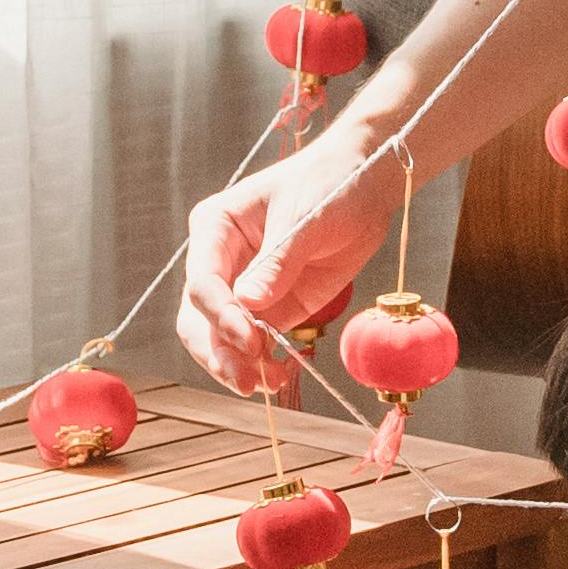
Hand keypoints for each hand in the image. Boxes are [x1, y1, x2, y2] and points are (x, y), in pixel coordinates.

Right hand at [179, 121, 399, 393]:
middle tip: (248, 381)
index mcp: (216, 228)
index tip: (250, 340)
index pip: (202, 281)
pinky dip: (263, 364)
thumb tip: (248, 302)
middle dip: (219, 351)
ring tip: (271, 384)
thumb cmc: (330, 184)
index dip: (220, 316)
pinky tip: (282, 376)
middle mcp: (221, 261)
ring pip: (222, 338)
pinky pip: (256, 344)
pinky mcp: (272, 307)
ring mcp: (245, 287)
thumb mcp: (306, 217)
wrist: (367, 185)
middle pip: (200, 317)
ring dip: (239, 365)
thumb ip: (278, 261)